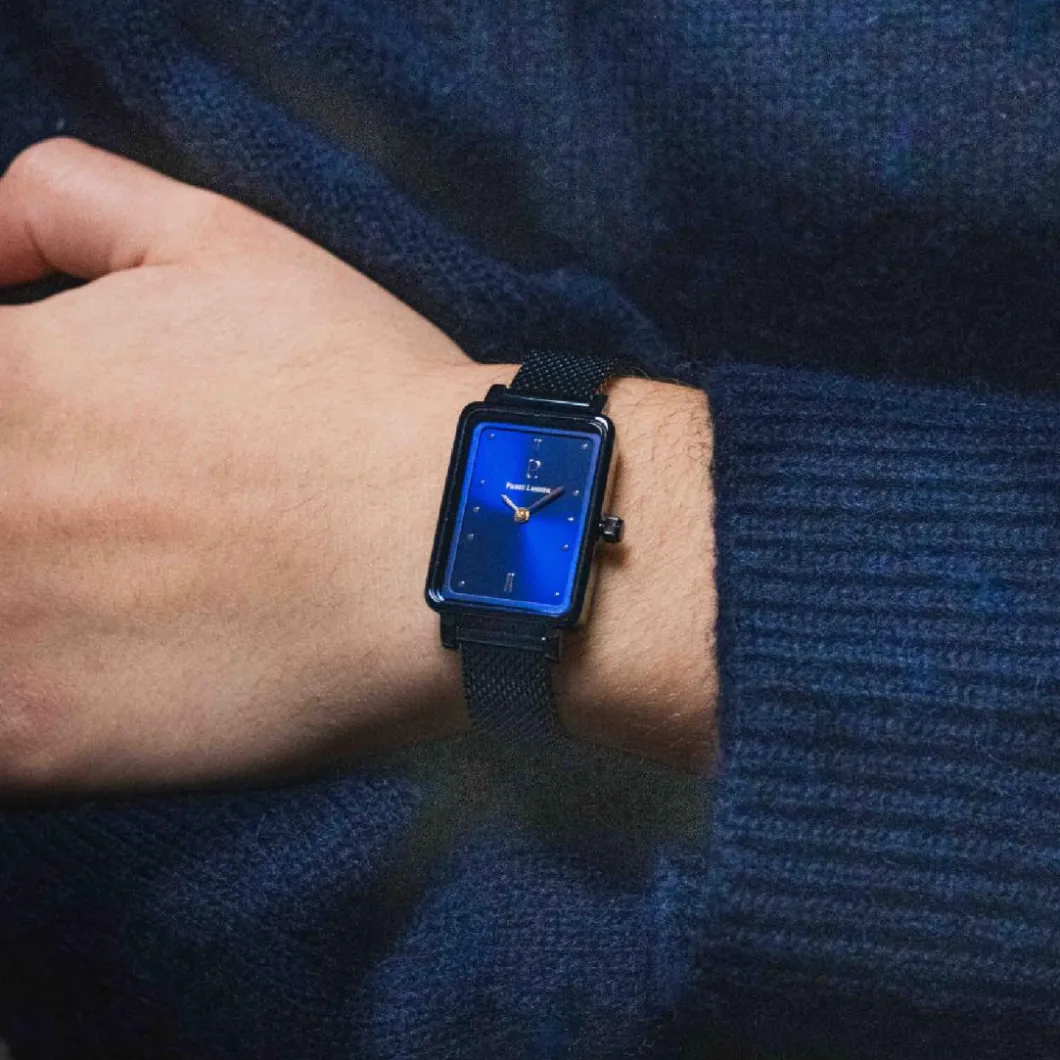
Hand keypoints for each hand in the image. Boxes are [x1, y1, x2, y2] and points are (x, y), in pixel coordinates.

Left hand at [0, 139, 715, 792]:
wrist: (453, 545)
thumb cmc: (352, 392)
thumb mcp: (222, 242)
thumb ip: (67, 202)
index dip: (25, 424)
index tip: (73, 444)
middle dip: (32, 503)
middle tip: (121, 519)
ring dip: (32, 594)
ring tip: (127, 586)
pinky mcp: (31, 737)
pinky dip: (32, 698)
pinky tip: (114, 670)